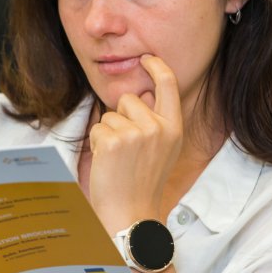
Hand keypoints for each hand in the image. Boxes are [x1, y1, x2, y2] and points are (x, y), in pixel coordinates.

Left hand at [88, 54, 182, 232]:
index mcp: (174, 128)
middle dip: (121, 117)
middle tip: (126, 149)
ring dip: (108, 133)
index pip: (168, 84)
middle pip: (130, 99)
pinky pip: (98, 128)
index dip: (157, 66)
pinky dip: (97, 144)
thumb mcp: (162, 150)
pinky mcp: (114, 140)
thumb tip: (141, 94)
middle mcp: (158, 128)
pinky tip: (108, 163)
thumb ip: (155, 122)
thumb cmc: (142, 183)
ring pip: (110, 114)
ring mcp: (136, 133)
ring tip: (118, 159)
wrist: (131, 214)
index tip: (147, 58)